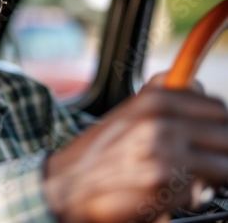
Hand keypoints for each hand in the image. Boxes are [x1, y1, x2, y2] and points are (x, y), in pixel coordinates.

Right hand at [44, 76, 227, 222]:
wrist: (67, 184)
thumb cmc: (97, 152)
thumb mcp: (126, 111)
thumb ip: (161, 93)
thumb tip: (196, 83)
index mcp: (156, 101)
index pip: (218, 109)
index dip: (218, 125)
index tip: (213, 136)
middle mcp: (162, 124)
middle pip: (225, 137)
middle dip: (218, 151)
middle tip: (201, 161)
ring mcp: (165, 157)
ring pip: (221, 168)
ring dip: (209, 176)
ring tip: (186, 178)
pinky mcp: (164, 189)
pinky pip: (202, 193)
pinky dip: (192, 197)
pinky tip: (170, 192)